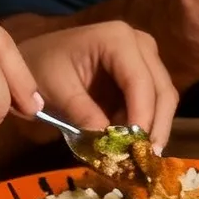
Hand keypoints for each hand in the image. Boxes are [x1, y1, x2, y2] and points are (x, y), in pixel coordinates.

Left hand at [17, 19, 177, 149]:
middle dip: (155, 127)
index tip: (135, 149)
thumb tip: (110, 146)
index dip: (142, 117)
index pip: (140, 82)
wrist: (34, 60)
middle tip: (145, 160)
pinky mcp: (144, 77)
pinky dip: (146, 127)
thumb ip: (82, 113)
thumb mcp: (56, 89)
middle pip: (162, 91)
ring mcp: (146, 59)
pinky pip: (154, 105)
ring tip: (138, 157)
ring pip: (164, 100)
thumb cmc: (40, 68)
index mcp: (118, 39)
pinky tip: (132, 147)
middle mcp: (141, 44)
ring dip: (153, 130)